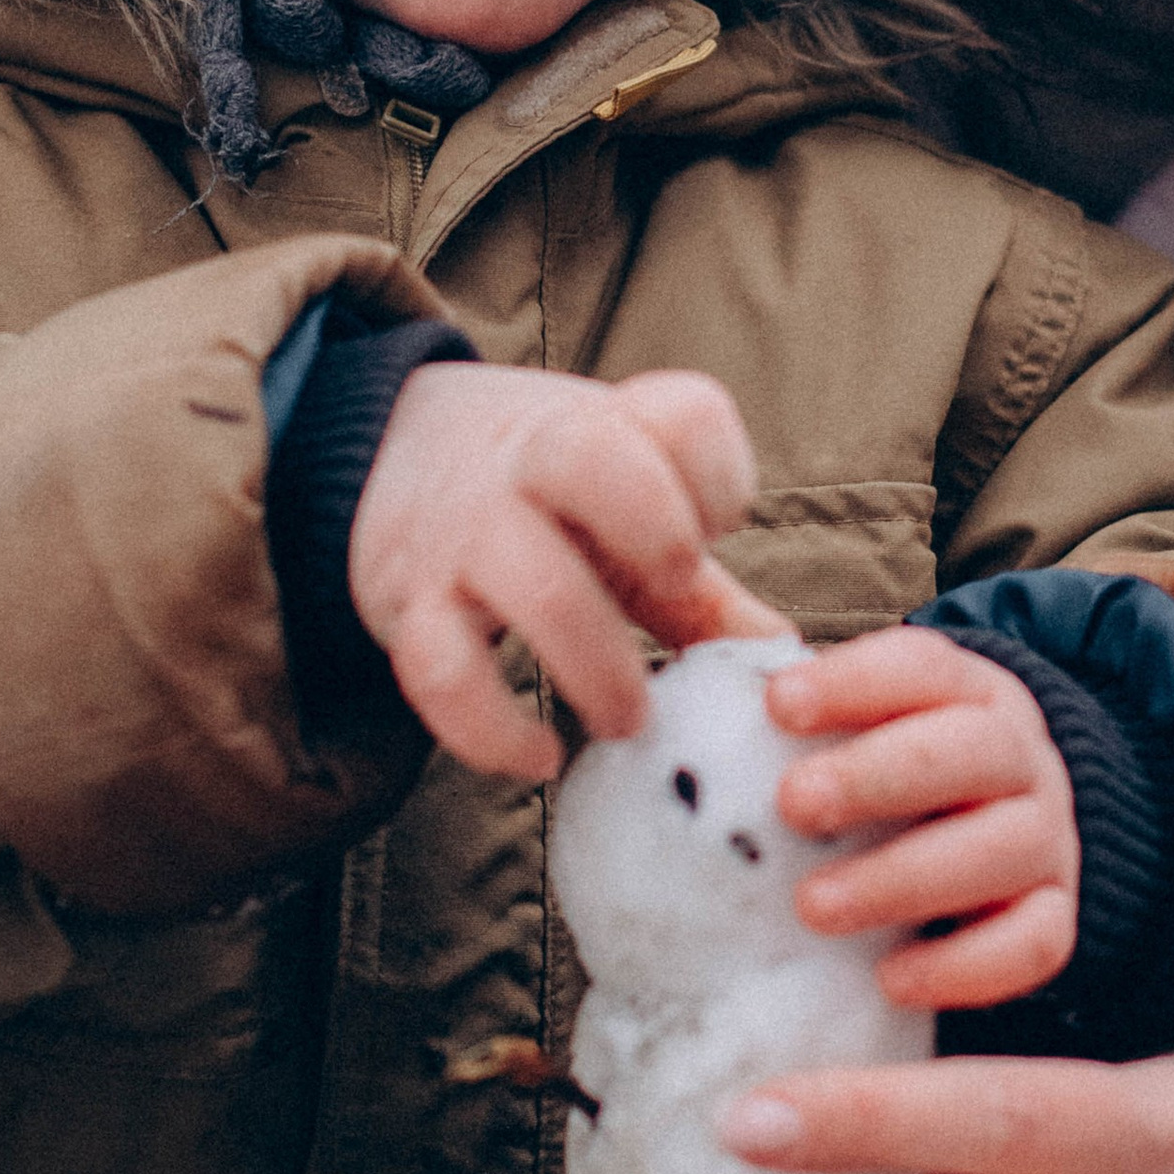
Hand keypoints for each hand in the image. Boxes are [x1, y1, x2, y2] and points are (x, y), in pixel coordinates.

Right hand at [348, 362, 785, 777]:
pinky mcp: (409, 606)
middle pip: (597, 462)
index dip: (720, 478)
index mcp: (601, 427)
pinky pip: (441, 673)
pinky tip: (540, 758)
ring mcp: (464, 532)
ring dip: (600, 669)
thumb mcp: (623, 511)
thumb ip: (697, 587)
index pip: (684, 416)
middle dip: (661, 537)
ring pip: (538, 589)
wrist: (388, 454)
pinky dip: (495, 731)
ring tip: (628, 720)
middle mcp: (527, 466)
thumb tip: (785, 662)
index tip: (715, 528)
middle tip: (677, 594)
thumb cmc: (543, 494)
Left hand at [768, 627, 1078, 1009]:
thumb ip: (789, 703)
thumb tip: (666, 693)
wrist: (1015, 823)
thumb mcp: (863, 719)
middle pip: (969, 749)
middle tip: (792, 804)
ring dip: (903, 877)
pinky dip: (966, 966)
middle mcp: (1018, 755)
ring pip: (1000, 848)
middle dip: (877, 774)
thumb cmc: (903, 768)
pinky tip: (891, 979)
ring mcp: (1046, 837)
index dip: (853, 682)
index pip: (922, 668)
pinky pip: (1035, 944)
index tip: (777, 705)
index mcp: (967, 689)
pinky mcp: (1055, 916)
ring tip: (813, 906)